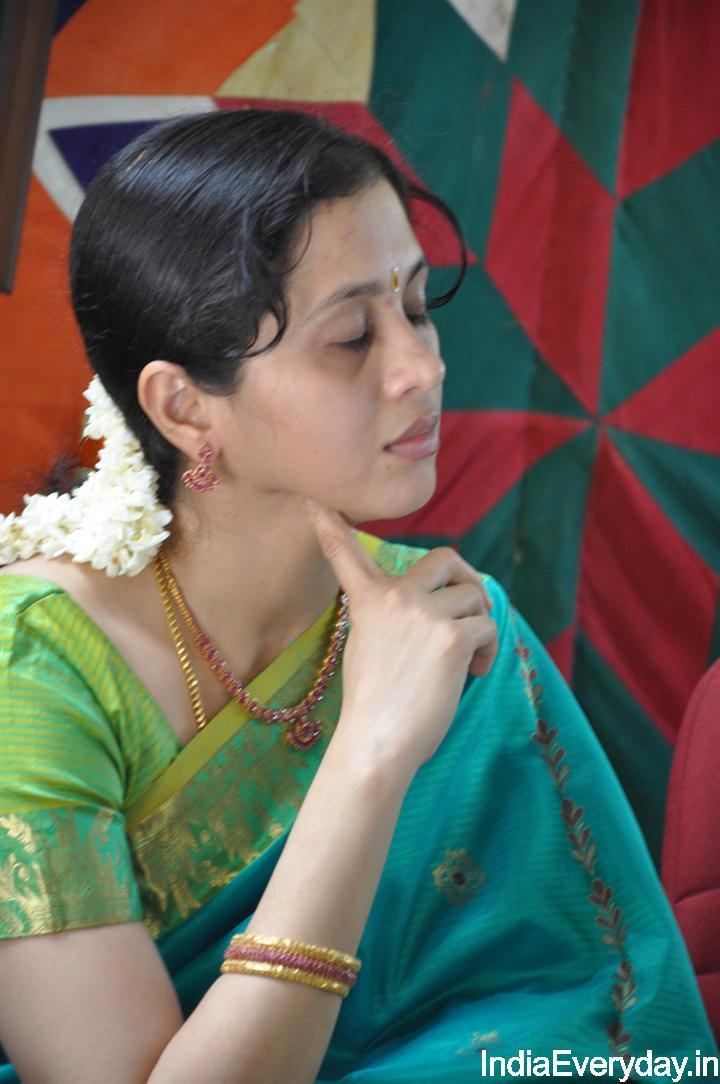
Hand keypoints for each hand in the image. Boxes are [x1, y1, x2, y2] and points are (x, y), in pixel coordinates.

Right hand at [299, 498, 498, 777]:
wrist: (378, 741)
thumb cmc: (373, 706)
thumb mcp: (366, 646)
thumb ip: (389, 616)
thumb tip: (428, 608)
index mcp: (367, 600)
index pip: (345, 552)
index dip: (329, 525)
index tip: (313, 500)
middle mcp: (395, 597)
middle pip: (447, 559)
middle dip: (468, 578)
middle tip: (472, 607)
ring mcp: (425, 614)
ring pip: (474, 598)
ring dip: (479, 626)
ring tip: (469, 660)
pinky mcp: (453, 636)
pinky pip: (487, 627)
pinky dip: (488, 649)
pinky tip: (474, 672)